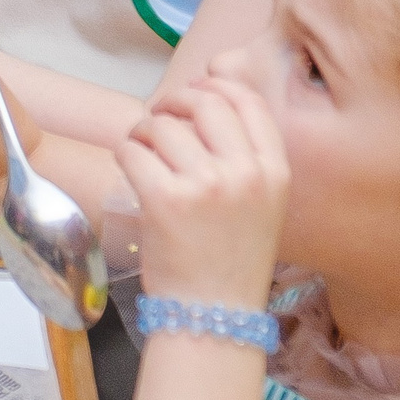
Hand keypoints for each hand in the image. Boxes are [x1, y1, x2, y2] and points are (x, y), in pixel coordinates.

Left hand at [116, 76, 288, 307]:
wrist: (214, 315)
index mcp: (275, 172)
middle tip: (158, 116)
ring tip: (142, 151)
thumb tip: (203, 97)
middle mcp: (245, 174)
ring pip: (161, 125)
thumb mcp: (261, 204)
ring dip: (142, 131)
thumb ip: (242, 156)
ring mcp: (206, 185)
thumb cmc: (230, 258)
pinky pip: (132, 150)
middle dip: (173, 100)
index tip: (194, 89)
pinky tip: (130, 169)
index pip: (248, 101)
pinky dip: (124, 153)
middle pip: (204, 102)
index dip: (216, 84)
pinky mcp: (165, 199)